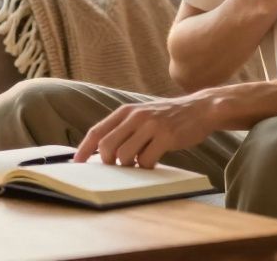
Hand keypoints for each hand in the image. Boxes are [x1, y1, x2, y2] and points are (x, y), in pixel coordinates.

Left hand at [72, 94, 216, 168]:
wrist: (200, 109)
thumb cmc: (168, 117)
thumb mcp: (142, 116)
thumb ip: (123, 129)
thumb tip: (102, 152)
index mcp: (126, 111)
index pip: (96, 131)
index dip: (84, 149)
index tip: (76, 163)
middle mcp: (135, 116)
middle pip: (107, 146)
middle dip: (108, 163)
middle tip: (119, 167)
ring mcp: (151, 126)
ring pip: (124, 156)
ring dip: (129, 166)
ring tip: (139, 162)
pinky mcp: (166, 136)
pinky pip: (146, 160)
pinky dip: (146, 167)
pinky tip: (154, 161)